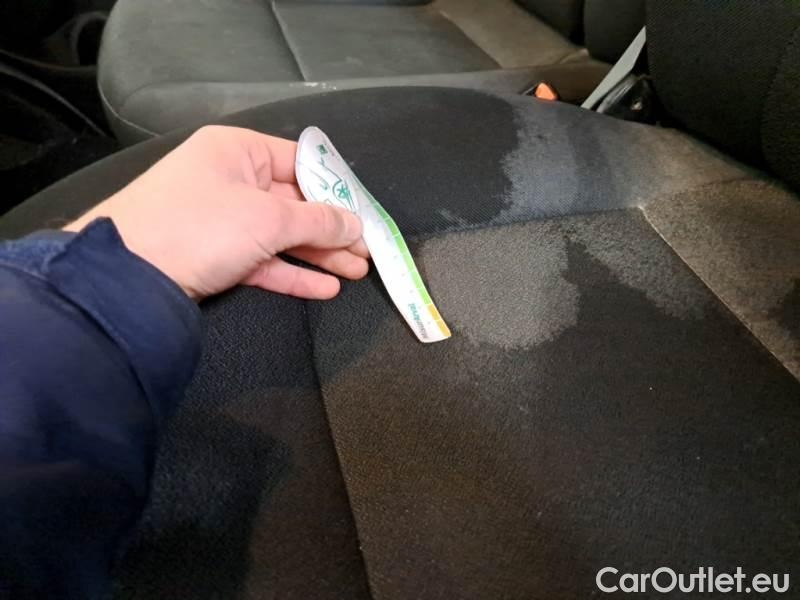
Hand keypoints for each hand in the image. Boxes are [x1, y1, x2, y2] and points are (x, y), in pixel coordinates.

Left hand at [64, 126, 368, 299]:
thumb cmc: (200, 226)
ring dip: (319, 255)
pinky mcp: (214, 257)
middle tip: (368, 252)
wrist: (127, 276)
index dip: (336, 189)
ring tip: (357, 272)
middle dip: (333, 229)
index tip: (365, 214)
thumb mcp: (268, 219)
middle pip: (294, 202)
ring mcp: (220, 220)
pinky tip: (325, 288)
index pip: (300, 163)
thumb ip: (318, 222)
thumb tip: (356, 225)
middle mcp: (229, 179)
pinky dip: (292, 273)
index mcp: (237, 151)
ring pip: (281, 235)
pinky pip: (263, 261)